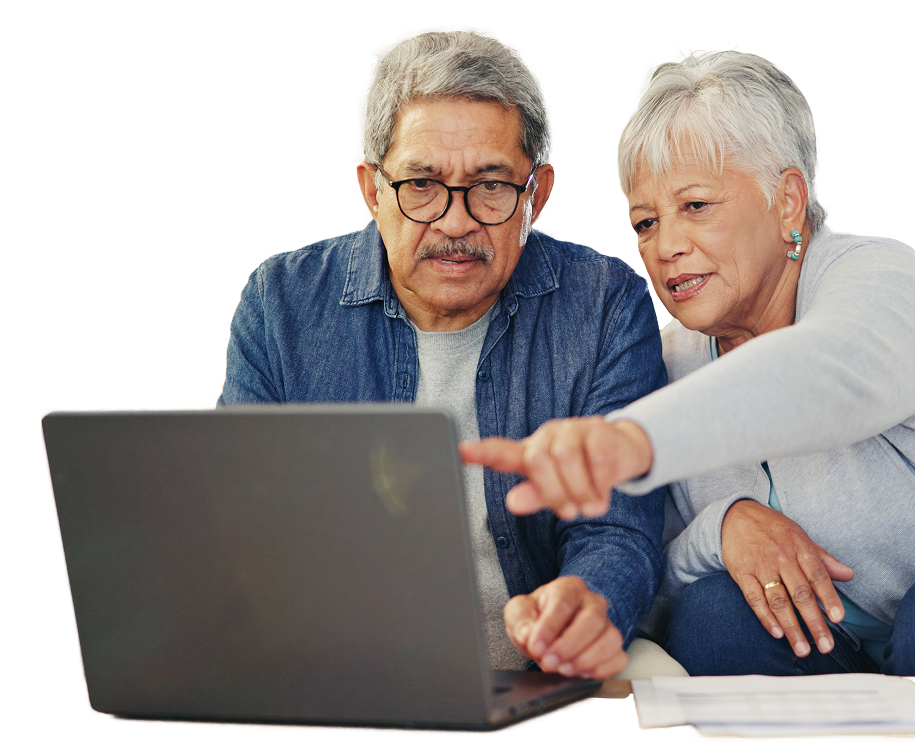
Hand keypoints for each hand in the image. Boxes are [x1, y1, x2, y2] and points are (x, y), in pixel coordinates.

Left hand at [459, 417, 651, 519]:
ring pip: (567, 458)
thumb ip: (534, 496)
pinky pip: (596, 459)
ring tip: (589, 505)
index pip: (500, 451)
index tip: (460, 451)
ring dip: (580, 490)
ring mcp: (573, 429)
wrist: (622, 454)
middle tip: (570, 511)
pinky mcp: (598, 429)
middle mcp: (547, 436)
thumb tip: (513, 502)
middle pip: (538, 460)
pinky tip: (603, 491)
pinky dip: (600, 484)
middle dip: (554, 492)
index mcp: (530, 452)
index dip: (480, 452)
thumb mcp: (556, 491)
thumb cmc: (580, 474)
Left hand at [503, 576, 626, 678]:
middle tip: (549, 662)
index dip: (549, 627)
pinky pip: (619, 658)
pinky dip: (601, 670)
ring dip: (586, 659)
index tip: (536, 646)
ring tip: (564, 669)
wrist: (548, 631)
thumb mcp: (519, 612)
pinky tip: (581, 673)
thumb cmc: (536, 617)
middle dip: (569, 645)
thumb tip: (528, 634)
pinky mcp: (614, 647)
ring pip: (610, 639)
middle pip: (592, 620)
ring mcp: (606, 624)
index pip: (563, 602)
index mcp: (568, 588)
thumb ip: (521, 619)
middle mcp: (592, 602)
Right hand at [721, 500, 853, 657]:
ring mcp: (760, 566)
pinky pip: (753, 598)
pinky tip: (777, 632)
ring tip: (802, 649)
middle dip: (814, 622)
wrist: (735, 515)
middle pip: (800, 594)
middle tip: (825, 645)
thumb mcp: (800, 537)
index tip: (838, 618)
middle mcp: (781, 558)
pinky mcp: (741, 573)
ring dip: (791, 627)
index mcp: (799, 548)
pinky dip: (765, 617)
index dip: (829, 598)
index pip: (818, 576)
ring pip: (778, 601)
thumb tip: (848, 575)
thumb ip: (823, 559)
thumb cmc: (773, 528)